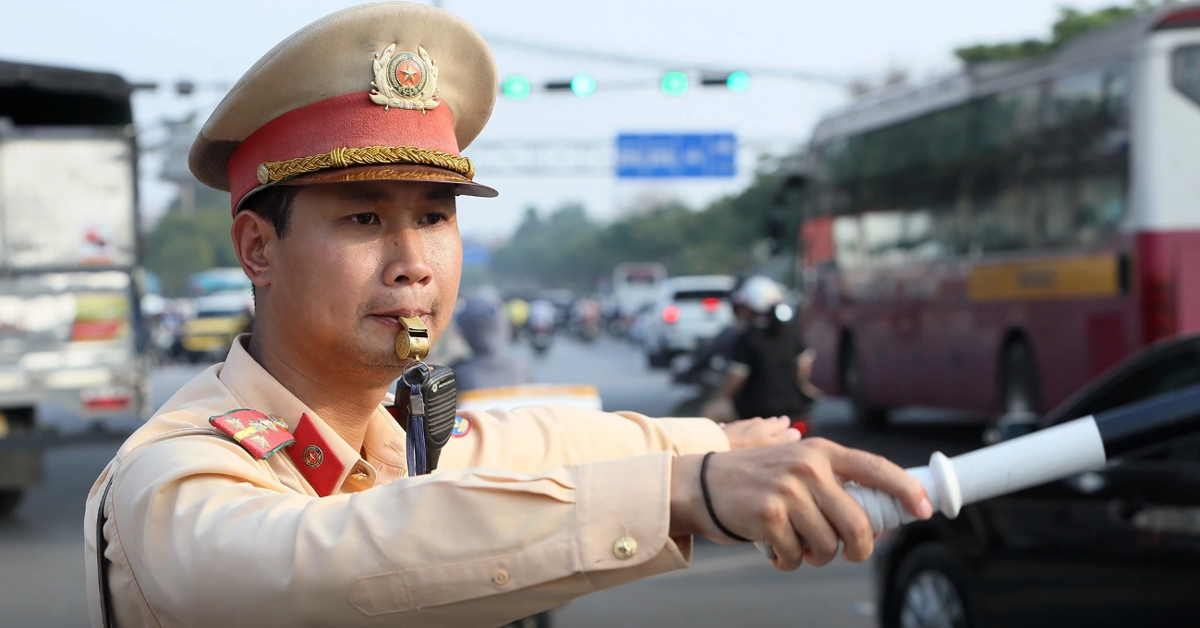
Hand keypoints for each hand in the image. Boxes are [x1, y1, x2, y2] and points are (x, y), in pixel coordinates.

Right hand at [669, 438, 932, 571]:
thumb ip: (833, 486)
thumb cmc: (755, 481)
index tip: (925, 509)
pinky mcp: (770, 515)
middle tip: (847, 553)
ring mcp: (789, 491)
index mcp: (821, 452)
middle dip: (858, 549)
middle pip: (858, 523)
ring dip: (815, 557)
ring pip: (828, 545)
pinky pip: (796, 556)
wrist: (699, 484)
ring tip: (796, 544)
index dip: (906, 489)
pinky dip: (788, 561)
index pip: (876, 467)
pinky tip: (774, 548)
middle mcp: (808, 467)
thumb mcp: (796, 468)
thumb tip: (876, 525)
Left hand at [721, 416, 800, 449]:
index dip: (785, 424)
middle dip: (772, 423)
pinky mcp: (722, 432)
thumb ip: (784, 440)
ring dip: (756, 426)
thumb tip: (796, 432)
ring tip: (760, 427)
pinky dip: (737, 431)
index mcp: (765, 427)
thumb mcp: (768, 446)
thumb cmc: (743, 451)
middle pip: (765, 422)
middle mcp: (752, 424)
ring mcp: (737, 427)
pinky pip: (733, 429)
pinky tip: (735, 432)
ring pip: (750, 425)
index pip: (780, 423)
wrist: (712, 447)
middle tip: (778, 422)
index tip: (788, 422)